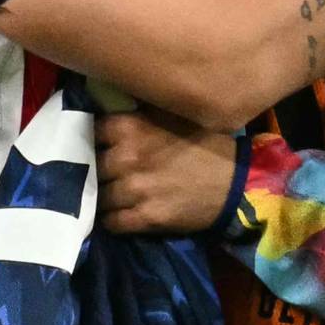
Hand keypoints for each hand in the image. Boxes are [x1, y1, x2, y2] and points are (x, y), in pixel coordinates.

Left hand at [96, 108, 239, 234]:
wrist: (235, 182)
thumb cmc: (203, 144)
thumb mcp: (170, 115)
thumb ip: (136, 112)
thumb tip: (106, 102)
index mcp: (130, 127)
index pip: (89, 131)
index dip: (93, 139)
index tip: (97, 143)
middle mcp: (127, 157)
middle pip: (90, 166)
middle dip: (96, 169)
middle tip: (104, 171)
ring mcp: (135, 190)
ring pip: (97, 196)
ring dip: (103, 196)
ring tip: (112, 194)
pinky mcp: (145, 217)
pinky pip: (111, 222)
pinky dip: (112, 219)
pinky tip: (121, 213)